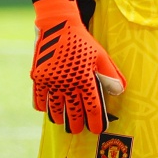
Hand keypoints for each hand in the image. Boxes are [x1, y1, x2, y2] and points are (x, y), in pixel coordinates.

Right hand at [29, 0, 125, 134]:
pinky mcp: (39, 77)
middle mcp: (68, 83)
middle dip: (77, 124)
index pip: (93, 107)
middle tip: (78, 131)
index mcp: (85, 79)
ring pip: (55, 108)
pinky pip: (39, 98)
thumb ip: (110, 75)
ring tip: (63, 124)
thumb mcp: (101, 56)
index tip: (97, 130)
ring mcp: (51, 81)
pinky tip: (46, 111)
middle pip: (73, 111)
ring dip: (60, 118)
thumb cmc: (83, 41)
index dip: (96, 121)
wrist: (58, 26)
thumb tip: (119, 92)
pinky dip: (42, 106)